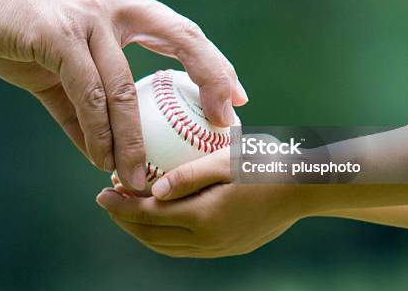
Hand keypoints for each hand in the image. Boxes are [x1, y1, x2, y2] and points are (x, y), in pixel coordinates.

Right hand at [0, 0, 247, 190]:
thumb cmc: (21, 25)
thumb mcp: (63, 60)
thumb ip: (85, 102)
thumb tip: (104, 151)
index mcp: (123, 6)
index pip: (181, 31)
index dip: (213, 64)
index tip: (234, 98)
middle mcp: (114, 5)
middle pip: (179, 37)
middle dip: (210, 79)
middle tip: (223, 125)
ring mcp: (87, 17)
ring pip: (124, 86)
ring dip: (135, 139)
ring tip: (141, 176)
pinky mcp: (56, 35)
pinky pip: (87, 94)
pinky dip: (98, 132)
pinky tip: (102, 158)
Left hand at [97, 149, 316, 257]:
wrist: (306, 188)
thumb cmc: (267, 164)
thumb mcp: (226, 160)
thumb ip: (188, 176)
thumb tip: (152, 191)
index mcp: (204, 218)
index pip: (148, 217)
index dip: (121, 207)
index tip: (100, 193)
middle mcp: (209, 240)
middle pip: (153, 237)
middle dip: (125, 221)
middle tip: (108, 201)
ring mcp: (221, 248)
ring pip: (168, 247)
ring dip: (143, 231)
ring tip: (129, 212)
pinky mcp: (230, 247)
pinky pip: (187, 248)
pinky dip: (165, 236)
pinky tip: (163, 219)